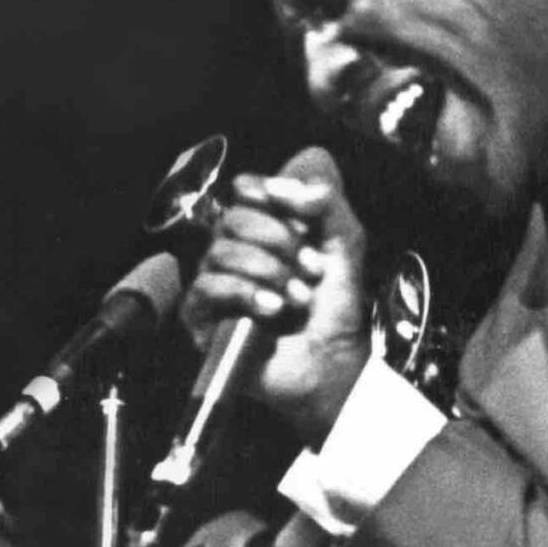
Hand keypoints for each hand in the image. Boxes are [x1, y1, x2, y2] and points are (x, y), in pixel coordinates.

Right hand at [182, 154, 372, 446]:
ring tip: (299, 297)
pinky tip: (272, 309)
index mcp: (263, 228)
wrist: (332, 363)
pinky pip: (207, 287)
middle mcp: (235, 250)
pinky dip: (245, 293)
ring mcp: (216, 283)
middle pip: (234, 217)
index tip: (303, 217)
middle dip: (279, 240)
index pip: (246, 189)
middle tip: (312, 269)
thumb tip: (292, 183)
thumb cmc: (336, 308)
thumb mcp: (345, 243)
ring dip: (270, 271)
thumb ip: (327, 201)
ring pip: (221, 251)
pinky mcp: (203, 317)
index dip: (269, 193)